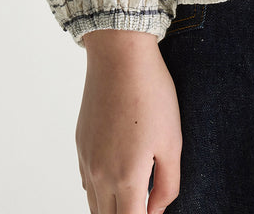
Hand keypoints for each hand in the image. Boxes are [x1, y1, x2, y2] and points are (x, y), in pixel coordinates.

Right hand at [76, 29, 181, 213]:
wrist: (120, 56)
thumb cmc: (151, 94)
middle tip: (145, 207)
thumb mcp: (172, 141)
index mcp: (126, 177)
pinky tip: (115, 183)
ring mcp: (87, 159)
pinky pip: (86, 182)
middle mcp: (100, 174)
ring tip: (133, 201)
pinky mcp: (81, 143)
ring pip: (94, 204)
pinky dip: (99, 192)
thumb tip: (156, 211)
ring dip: (112, 210)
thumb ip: (168, 184)